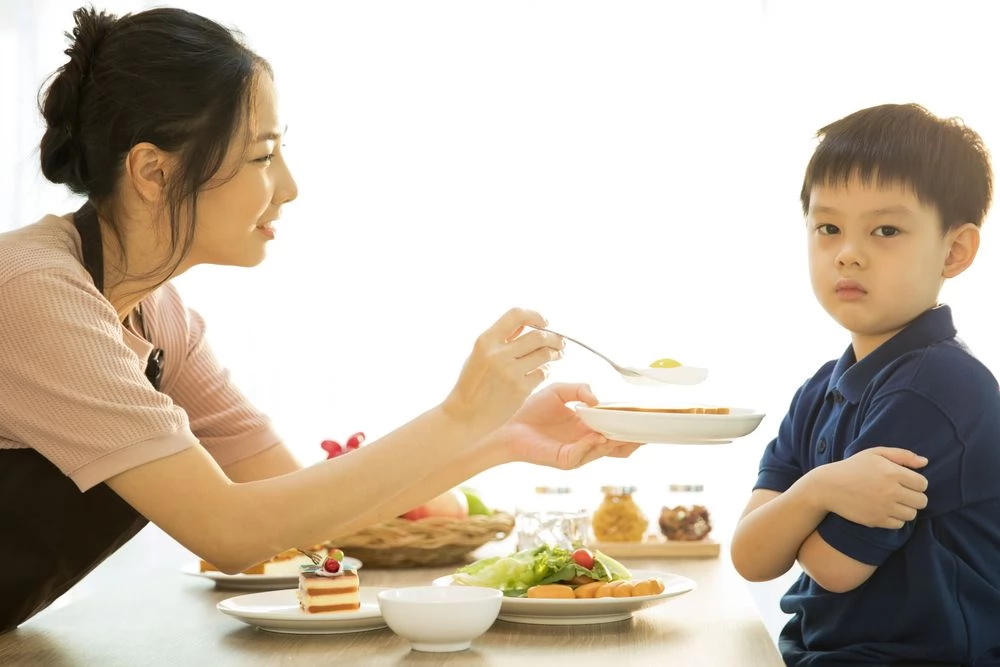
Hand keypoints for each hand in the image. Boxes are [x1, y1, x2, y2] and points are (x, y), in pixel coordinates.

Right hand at [442, 308, 564, 432]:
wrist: (464, 415)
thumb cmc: (472, 385)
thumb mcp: (478, 355)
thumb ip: (500, 340)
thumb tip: (526, 324)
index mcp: (485, 341)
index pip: (516, 315)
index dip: (535, 316)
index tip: (544, 323)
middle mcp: (498, 354)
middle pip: (538, 335)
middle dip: (554, 338)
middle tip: (560, 343)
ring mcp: (510, 372)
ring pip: (545, 353)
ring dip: (555, 354)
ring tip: (557, 356)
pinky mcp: (520, 389)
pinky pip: (542, 373)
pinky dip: (546, 371)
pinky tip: (542, 373)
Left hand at [487, 382, 640, 468]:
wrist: (508, 423)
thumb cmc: (532, 408)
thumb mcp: (560, 391)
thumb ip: (580, 390)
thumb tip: (599, 400)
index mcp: (588, 426)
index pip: (616, 428)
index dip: (632, 425)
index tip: (648, 418)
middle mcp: (586, 441)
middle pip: (618, 445)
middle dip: (634, 439)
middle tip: (648, 429)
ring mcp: (577, 452)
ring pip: (605, 451)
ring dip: (616, 441)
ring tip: (627, 431)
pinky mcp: (565, 459)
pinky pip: (583, 454)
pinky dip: (592, 445)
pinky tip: (596, 435)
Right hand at [810, 446, 928, 528]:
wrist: (828, 486)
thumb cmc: (853, 467)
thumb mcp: (875, 454)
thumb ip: (902, 455)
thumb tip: (925, 462)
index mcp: (892, 473)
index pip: (923, 484)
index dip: (917, 483)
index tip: (906, 482)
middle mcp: (891, 491)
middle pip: (921, 501)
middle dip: (915, 497)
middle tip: (902, 493)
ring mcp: (884, 508)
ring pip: (912, 514)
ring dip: (906, 509)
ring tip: (894, 502)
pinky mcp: (877, 521)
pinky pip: (899, 524)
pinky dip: (895, 518)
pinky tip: (885, 509)